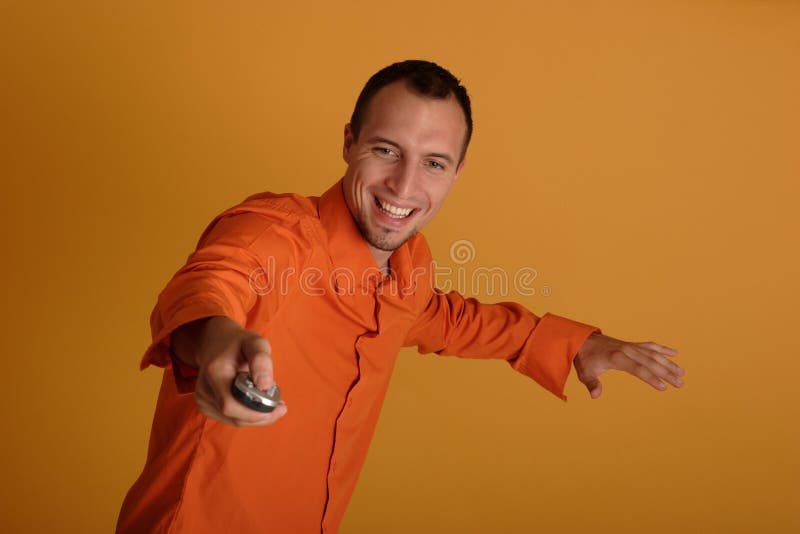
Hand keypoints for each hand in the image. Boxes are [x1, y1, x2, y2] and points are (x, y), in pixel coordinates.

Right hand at [173, 316, 287, 425]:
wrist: (215, 343)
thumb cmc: (238, 343)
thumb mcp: (255, 342)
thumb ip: (261, 360)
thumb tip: (265, 385)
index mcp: (214, 372)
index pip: (230, 405)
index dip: (256, 412)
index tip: (280, 406)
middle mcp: (204, 389)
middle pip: (235, 416)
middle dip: (261, 415)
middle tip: (281, 406)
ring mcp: (202, 399)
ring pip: (234, 420)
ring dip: (256, 416)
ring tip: (271, 402)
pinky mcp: (206, 406)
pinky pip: (231, 419)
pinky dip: (247, 415)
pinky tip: (257, 404)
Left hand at [573, 333, 683, 398]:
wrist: (582, 340)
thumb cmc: (585, 358)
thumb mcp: (585, 372)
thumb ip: (592, 383)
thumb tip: (595, 395)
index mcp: (617, 357)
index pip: (638, 369)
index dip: (651, 378)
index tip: (663, 387)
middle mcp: (627, 349)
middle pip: (650, 362)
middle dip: (666, 373)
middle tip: (680, 383)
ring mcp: (630, 346)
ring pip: (653, 354)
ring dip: (668, 363)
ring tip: (681, 373)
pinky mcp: (632, 344)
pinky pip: (650, 346)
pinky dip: (662, 349)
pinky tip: (675, 353)